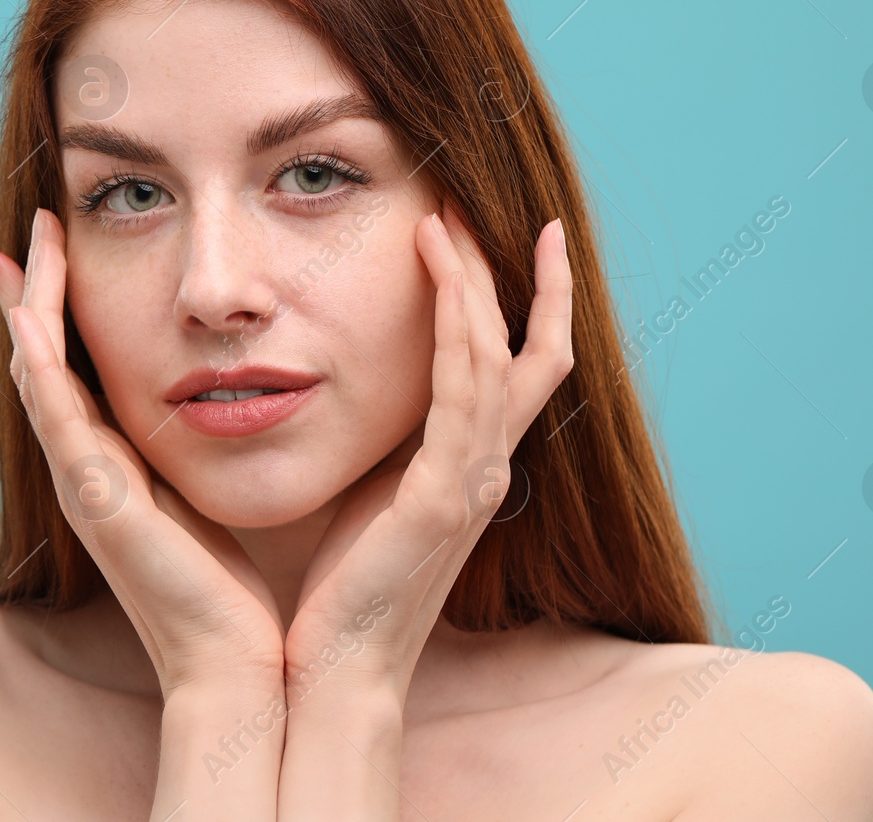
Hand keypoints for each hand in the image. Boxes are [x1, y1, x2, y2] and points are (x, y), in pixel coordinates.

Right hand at [0, 208, 286, 697]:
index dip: (65, 308)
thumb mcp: (213, 499)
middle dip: (35, 292)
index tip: (65, 245)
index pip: (79, 370)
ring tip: (24, 245)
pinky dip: (40, 368)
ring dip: (28, 309)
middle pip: (45, 363)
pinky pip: (59, 422)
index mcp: (117, 469)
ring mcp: (87, 487)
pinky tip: (29, 318)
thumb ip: (208, 453)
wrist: (240, 667)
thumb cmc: (238, 593)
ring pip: (40, 379)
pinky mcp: (101, 505)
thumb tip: (238, 401)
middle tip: (33, 225)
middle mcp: (89, 472)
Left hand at [282, 204, 573, 709]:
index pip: (525, 365)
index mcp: (474, 465)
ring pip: (497, 358)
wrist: (336, 669)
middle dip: (504, 271)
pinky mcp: (444, 497)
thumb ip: (394, 441)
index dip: (536, 298)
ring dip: (473, 284)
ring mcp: (474, 481)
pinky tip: (442, 284)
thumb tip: (375, 387)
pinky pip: (463, 396)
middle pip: (524, 346)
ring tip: (441, 220)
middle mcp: (490, 467)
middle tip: (468, 203)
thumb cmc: (343, 588)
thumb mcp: (375, 492)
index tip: (526, 233)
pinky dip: (459, 333)